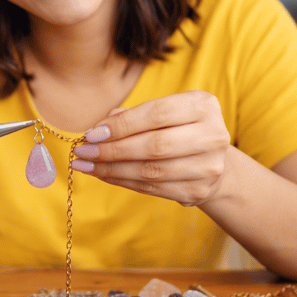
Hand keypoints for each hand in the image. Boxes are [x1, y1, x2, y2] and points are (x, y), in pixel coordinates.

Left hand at [71, 90, 230, 205]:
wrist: (209, 159)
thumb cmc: (176, 128)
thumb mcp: (162, 112)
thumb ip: (131, 116)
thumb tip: (96, 130)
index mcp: (202, 105)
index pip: (157, 114)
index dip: (122, 125)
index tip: (92, 134)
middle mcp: (213, 135)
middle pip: (155, 145)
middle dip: (113, 150)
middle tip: (83, 152)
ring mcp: (209, 166)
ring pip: (152, 171)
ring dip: (112, 169)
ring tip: (86, 165)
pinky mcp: (199, 190)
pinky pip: (153, 188)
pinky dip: (123, 182)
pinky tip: (104, 175)